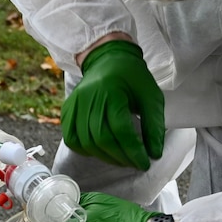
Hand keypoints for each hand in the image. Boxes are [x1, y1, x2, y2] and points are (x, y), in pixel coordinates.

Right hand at [62, 40, 164, 170]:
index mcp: (112, 91)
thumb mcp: (151, 96)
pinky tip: (100, 151)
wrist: (108, 58)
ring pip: (86, 142)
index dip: (133, 151)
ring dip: (105, 156)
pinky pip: (72, 138)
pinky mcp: (67, 110)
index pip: (120, 129)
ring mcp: (75, 104)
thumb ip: (154, 125)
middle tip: (134, 163)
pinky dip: (86, 150)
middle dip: (120, 157)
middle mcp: (89, 98)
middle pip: (101, 138)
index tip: (145, 163)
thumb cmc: (132, 77)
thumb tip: (154, 153)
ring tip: (121, 159)